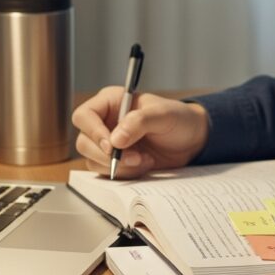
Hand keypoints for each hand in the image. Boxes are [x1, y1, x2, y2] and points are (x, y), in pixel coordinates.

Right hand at [72, 88, 209, 177]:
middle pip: (84, 142)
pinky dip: (125, 173)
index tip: (111, 145)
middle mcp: (104, 122)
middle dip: (108, 155)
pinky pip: (106, 172)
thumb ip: (139, 121)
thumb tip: (115, 139)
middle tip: (136, 157)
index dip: (93, 132)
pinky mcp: (115, 161)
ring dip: (119, 165)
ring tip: (145, 159)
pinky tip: (144, 164)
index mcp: (111, 102)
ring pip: (93, 160)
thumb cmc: (178, 119)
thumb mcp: (163, 115)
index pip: (84, 116)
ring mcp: (108, 143)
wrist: (191, 140)